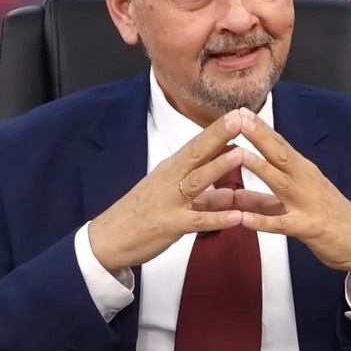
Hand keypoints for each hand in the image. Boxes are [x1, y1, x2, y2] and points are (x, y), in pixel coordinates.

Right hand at [88, 110, 244, 271]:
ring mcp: (170, 202)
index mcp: (171, 169)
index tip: (238, 112)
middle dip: (219, 135)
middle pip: (197, 153)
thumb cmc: (141, 215)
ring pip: (197, 181)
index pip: (197, 144)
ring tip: (242, 154)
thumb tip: (233, 193)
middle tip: (241, 119)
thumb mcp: (173, 198)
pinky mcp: (170, 225)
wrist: (108, 239)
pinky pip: (197, 221)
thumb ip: (206, 197)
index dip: (217, 129)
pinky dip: (217, 218)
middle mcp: (170, 180)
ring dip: (219, 166)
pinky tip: (238, 217)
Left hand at [237, 108, 350, 300]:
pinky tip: (244, 219)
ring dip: (260, 168)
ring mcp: (307, 204)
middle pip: (280, 155)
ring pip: (281, 183)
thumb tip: (235, 194)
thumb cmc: (331, 219)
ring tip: (239, 155)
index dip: (260, 128)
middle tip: (238, 117)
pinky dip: (263, 221)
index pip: (279, 145)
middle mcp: (305, 182)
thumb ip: (263, 200)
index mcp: (303, 172)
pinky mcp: (308, 228)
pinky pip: (283, 225)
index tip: (240, 110)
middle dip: (259, 136)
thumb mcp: (296, 204)